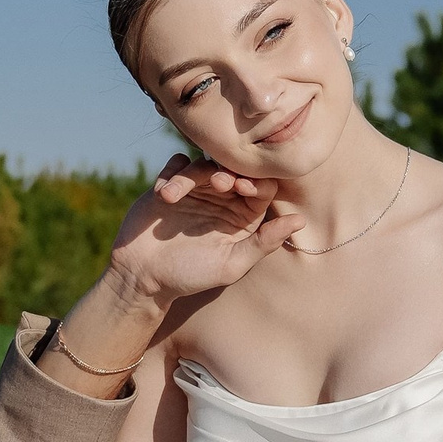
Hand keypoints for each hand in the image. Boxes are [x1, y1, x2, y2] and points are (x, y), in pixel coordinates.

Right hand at [106, 157, 300, 308]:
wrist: (141, 276)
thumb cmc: (189, 276)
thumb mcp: (231, 264)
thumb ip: (264, 242)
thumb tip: (301, 220)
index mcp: (243, 218)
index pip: (261, 188)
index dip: (256, 182)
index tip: (243, 188)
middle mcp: (222, 201)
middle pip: (234, 170)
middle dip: (228, 172)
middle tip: (218, 184)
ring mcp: (195, 192)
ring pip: (203, 165)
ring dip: (195, 174)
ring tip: (179, 194)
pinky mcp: (169, 185)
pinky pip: (177, 164)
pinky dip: (172, 174)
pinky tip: (163, 195)